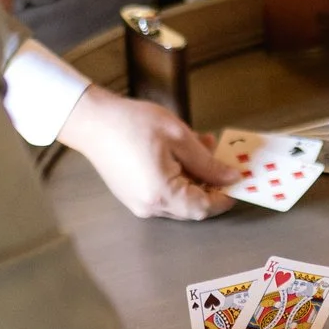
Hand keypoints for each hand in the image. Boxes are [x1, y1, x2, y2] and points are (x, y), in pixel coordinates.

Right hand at [56, 88, 237, 220]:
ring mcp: (138, 203)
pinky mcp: (132, 195)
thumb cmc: (132, 124)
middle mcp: (149, 206)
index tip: (236, 182)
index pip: (203, 208)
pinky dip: (177, 176)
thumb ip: (207, 162)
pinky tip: (180, 152)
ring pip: (178, 198)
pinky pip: (163, 192)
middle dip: (209, 182)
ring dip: (194, 176)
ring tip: (200, 144)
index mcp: (162, 194)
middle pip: (191, 205)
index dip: (223, 197)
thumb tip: (229, 177)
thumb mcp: (179, 137)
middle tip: (220, 157)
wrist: (92, 121)